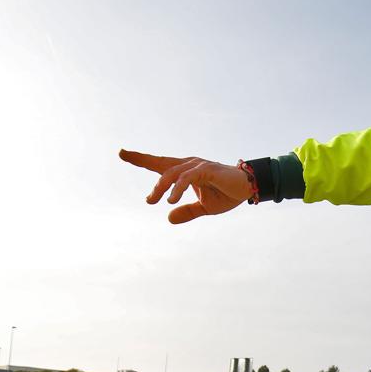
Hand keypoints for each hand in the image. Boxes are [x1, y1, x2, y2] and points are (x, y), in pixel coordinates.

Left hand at [119, 149, 252, 223]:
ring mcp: (198, 166)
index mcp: (186, 171)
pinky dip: (177, 188)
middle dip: (141, 159)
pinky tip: (171, 200)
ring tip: (151, 201)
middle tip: (122, 156)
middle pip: (161, 163)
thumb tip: (168, 218)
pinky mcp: (207, 170)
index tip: (122, 153)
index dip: (141, 159)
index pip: (160, 164)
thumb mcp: (204, 207)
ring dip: (160, 187)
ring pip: (172, 172)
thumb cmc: (226, 194)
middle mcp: (189, 165)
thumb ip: (187, 211)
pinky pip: (187, 178)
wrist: (248, 189)